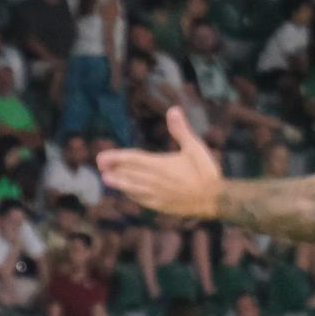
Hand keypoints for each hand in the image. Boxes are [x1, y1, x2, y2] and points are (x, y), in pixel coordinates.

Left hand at [96, 107, 222, 220]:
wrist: (215, 200)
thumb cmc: (206, 171)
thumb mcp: (195, 147)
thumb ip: (181, 130)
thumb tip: (173, 109)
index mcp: (161, 165)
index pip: (134, 159)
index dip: (116, 157)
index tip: (102, 156)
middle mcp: (155, 181)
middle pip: (129, 173)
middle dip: (113, 168)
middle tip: (98, 164)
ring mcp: (157, 195)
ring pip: (133, 188)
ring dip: (119, 183)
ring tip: (106, 179)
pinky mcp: (161, 205)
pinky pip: (142, 200)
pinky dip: (132, 195)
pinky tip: (126, 192)